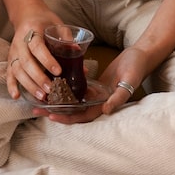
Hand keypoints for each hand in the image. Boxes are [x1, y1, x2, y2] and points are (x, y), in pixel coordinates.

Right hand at [5, 15, 62, 101]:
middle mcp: (20, 41)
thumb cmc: (45, 21)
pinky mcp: (10, 58)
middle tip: (51, 89)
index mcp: (32, 30)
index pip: (37, 47)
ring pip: (17, 70)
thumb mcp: (58, 25)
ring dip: (28, 84)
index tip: (58, 71)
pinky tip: (17, 96)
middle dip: (38, 78)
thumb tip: (81, 62)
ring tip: (41, 96)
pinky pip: (8, 73)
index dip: (47, 60)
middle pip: (26, 62)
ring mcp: (14, 51)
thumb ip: (67, 41)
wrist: (27, 14)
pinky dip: (11, 85)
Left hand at [31, 45, 151, 124]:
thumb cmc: (135, 69)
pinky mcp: (92, 82)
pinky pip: (76, 88)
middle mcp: (96, 102)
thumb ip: (118, 97)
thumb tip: (106, 109)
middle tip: (35, 109)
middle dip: (54, 111)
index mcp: (104, 105)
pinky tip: (51, 83)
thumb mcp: (128, 82)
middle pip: (72, 110)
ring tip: (38, 98)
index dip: (66, 117)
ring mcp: (93, 92)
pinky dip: (64, 88)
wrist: (139, 56)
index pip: (81, 116)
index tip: (51, 114)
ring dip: (56, 100)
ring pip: (71, 100)